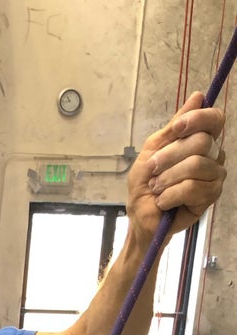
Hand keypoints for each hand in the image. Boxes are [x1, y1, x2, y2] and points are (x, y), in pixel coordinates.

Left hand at [127, 91, 225, 245]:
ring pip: (196, 165)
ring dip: (167, 178)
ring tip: (156, 188)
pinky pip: (192, 188)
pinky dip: (170, 195)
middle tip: (153, 170)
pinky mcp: (211, 196)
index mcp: (199, 141)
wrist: (141, 216)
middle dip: (169, 156)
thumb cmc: (145, 184)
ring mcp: (214, 176)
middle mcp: (212, 155)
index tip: (178, 128)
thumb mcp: (152, 150)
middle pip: (201, 142)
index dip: (198, 119)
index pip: (214, 120)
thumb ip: (173, 127)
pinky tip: (163, 201)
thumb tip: (198, 96)